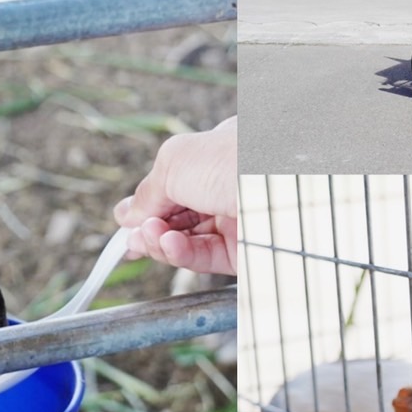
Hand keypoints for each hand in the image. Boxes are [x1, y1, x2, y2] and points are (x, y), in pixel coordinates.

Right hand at [114, 117, 236, 275]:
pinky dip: (180, 254)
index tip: (127, 220)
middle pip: (180, 213)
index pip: (178, 181)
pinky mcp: (246, 251)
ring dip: (160, 241)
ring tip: (146, 238)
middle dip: (150, 225)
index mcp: (220, 153)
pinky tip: (166, 245)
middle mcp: (231, 185)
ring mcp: (239, 219)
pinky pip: (206, 257)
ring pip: (189, 239)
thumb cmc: (236, 160)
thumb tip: (127, 215)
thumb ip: (148, 190)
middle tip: (132, 234)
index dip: (150, 201)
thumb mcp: (176, 161)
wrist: (285, 189)